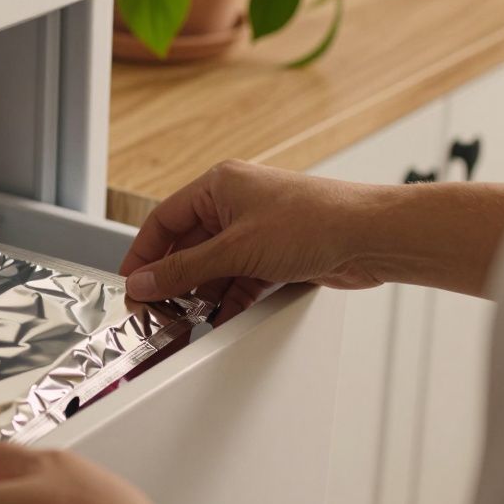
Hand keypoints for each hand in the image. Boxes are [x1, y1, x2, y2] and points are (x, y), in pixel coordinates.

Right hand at [120, 160, 380, 321]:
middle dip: (174, 280)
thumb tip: (145, 281)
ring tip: (190, 318)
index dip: (144, 254)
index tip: (132, 283)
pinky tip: (221, 317)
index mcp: (219, 185)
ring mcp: (257, 230)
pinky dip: (230, 299)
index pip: (164, 220)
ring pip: (214, 266)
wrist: (372, 237)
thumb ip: (184, 270)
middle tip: (158, 308)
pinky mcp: (276, 254)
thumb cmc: (316, 221)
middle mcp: (236, 204)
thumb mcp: (236, 249)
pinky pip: (240, 278)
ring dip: (203, 293)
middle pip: (188, 246)